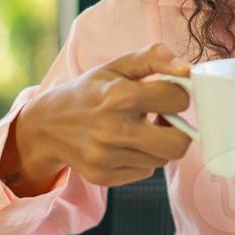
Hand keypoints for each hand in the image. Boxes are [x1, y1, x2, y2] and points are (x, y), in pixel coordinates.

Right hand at [5, 43, 193, 189]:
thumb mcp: (118, 66)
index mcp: (120, 96)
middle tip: (164, 120)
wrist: (47, 124)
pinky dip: (141, 159)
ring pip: (161, 159)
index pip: (179, 100)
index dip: (179, 96)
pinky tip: (124, 145)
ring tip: (139, 129)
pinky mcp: (102, 176)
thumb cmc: (89, 92)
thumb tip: (187, 68)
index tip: (167, 95)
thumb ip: (155, 58)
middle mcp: (113, 129)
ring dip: (157, 145)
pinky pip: (144, 172)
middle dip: (179, 132)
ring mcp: (106, 157)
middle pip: (177, 145)